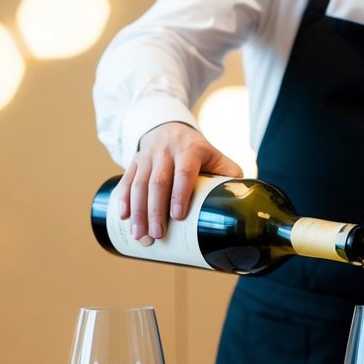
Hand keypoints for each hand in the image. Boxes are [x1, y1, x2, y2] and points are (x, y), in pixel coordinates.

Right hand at [114, 122, 243, 241]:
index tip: (178, 216)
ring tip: (139, 235)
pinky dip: (122, 199)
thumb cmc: (196, 151)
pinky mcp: (133, 162)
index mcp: (190, 150)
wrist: (169, 128)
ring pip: (139, 184)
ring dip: (138, 211)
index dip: (180, 193)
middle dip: (155, 211)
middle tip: (156, 235)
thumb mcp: (215, 156)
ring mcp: (147, 156)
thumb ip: (228, 175)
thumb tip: (241, 203)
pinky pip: (125, 181)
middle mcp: (166, 151)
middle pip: (157, 182)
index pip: (184, 172)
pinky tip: (122, 216)